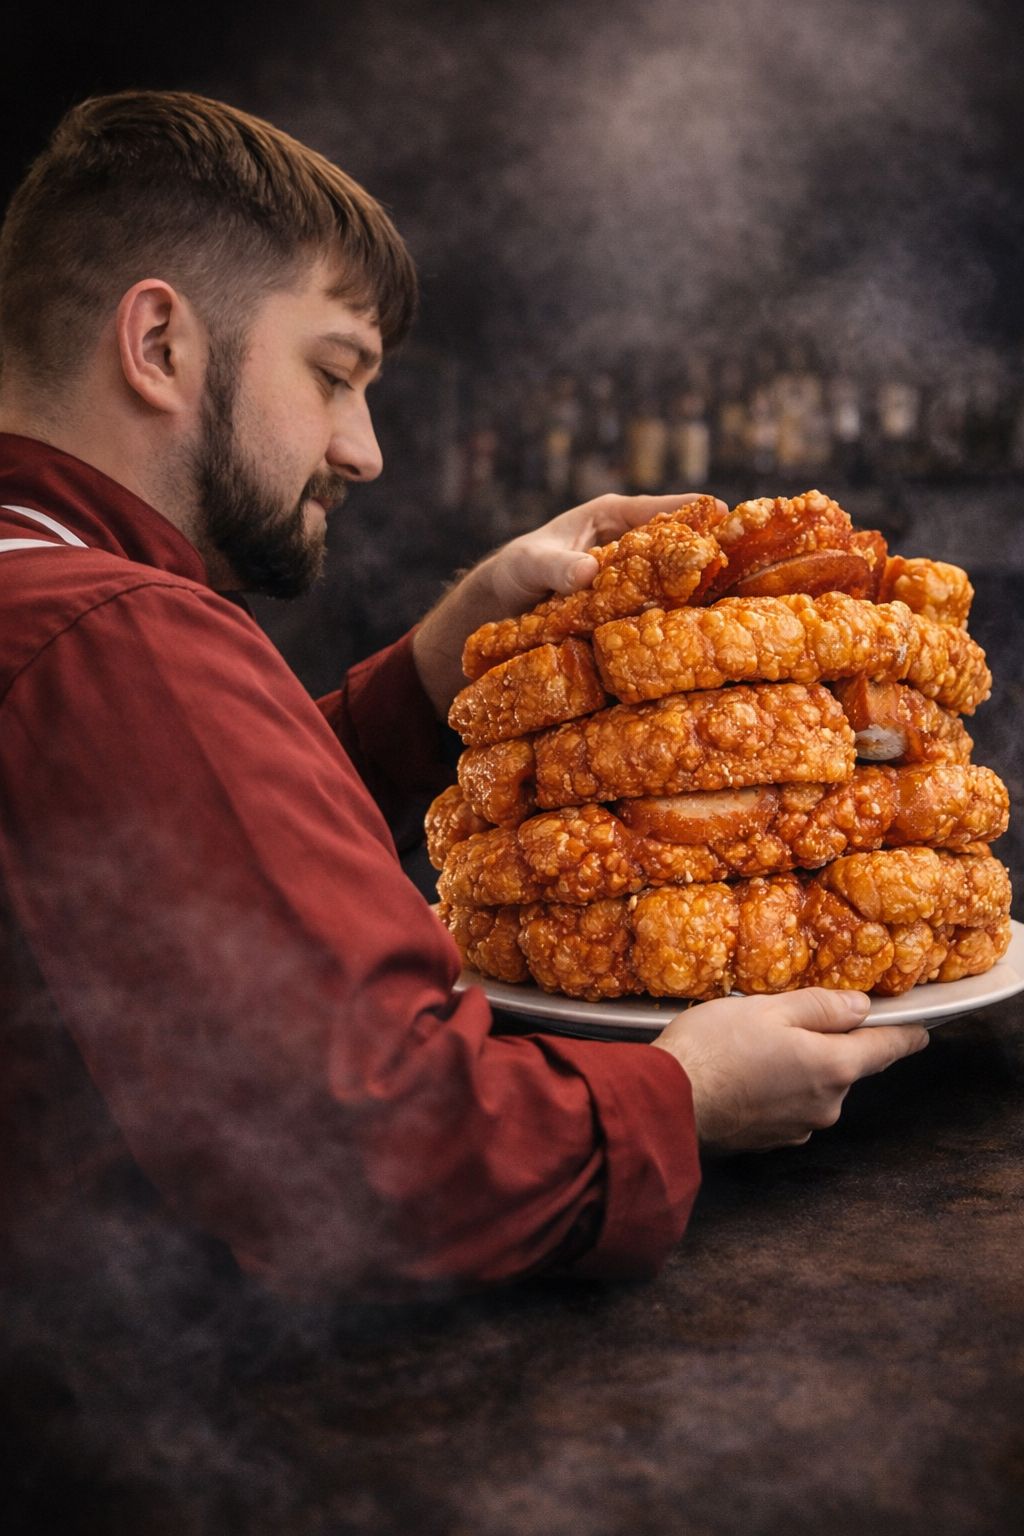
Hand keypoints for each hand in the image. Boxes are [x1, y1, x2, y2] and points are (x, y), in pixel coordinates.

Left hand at [412, 492, 724, 715]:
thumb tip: (587, 573)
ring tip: (744, 614)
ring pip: (678, 585)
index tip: (741, 526)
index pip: (672, 508)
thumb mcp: (529, 566)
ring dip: (702, 598)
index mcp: (614, 516)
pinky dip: (678, 625)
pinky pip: (660, 615)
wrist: (491, 616)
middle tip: (757, 577)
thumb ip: (555, 568)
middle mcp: (632, 545)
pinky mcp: (629, 613)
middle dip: (716, 560)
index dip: (707, 516)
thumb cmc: (510, 575)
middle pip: (685, 547)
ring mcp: (634, 582)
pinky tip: (702, 646)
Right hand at [652, 988, 928, 1152]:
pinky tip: (742, 1075)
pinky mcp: (770, 1141)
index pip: (886, 1049)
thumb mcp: (769, 1008)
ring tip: (751, 1047)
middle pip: (843, 1067)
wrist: (664, 1103)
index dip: (904, 1034)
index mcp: (833, 1067)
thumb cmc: (715, 1048)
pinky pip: (787, 1107)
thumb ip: (821, 1006)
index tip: (919, 1030)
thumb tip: (859, 1008)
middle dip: (826, 1044)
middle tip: (784, 1020)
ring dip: (796, 1068)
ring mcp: (798, 1128)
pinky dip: (775, 1090)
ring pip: (812, 1087)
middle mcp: (826, 1105)